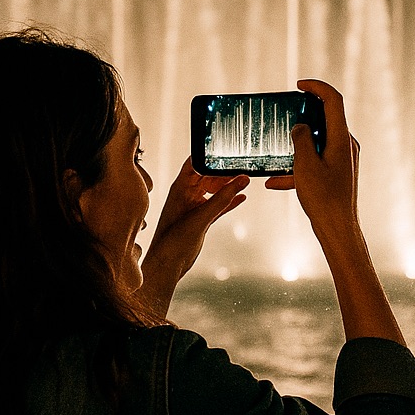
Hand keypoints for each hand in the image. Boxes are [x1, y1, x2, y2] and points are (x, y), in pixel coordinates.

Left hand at [137, 159, 248, 316]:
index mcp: (180, 188)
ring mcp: (194, 207)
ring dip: (228, 186)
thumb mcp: (202, 216)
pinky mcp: (201, 219)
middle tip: (243, 166)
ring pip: (215, 191)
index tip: (227, 148)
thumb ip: (223, 198)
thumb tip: (241, 179)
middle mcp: (186, 194)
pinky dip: (229, 201)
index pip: (196, 163)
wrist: (168, 265)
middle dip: (224, 171)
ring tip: (246, 179)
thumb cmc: (173, 241)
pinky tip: (242, 197)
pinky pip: (218, 205)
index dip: (210, 155)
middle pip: (208, 175)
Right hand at [265, 79, 361, 246]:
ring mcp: (343, 160)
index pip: (334, 100)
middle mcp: (346, 146)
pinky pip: (316, 162)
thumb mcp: (305, 165)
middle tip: (285, 113)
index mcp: (341, 138)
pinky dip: (298, 168)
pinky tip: (275, 182)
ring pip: (317, 143)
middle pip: (326, 119)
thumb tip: (300, 127)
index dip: (317, 87)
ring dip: (296, 146)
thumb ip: (302, 139)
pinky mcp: (338, 173)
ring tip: (276, 152)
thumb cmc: (324, 199)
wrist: (337, 230)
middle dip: (303, 115)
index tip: (299, 84)